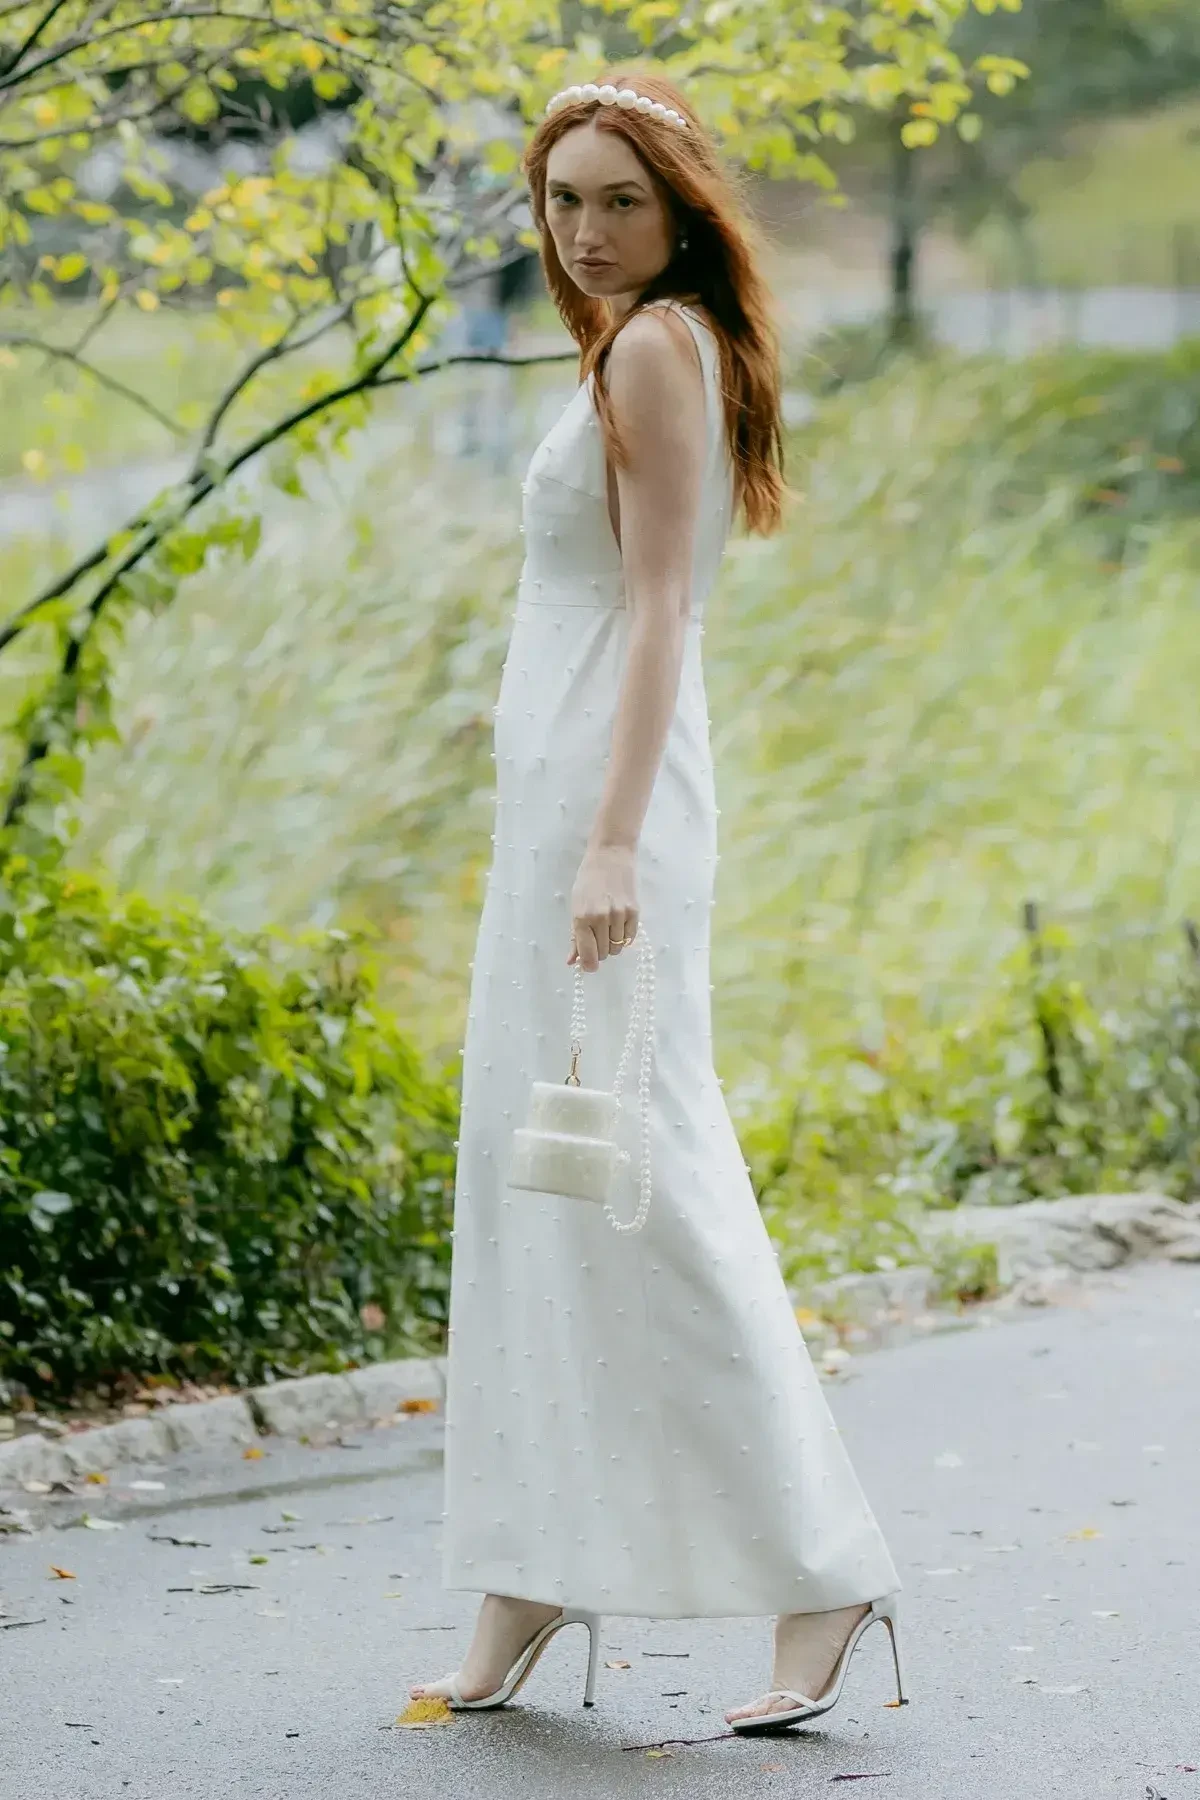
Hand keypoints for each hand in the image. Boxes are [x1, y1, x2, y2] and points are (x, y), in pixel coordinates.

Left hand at [567, 843, 638, 971]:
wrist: (611, 855)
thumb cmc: (588, 879)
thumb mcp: (576, 905)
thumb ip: (575, 935)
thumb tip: (572, 961)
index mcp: (582, 917)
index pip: (588, 954)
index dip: (589, 965)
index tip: (589, 966)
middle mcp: (601, 919)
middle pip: (604, 953)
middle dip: (599, 951)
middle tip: (596, 937)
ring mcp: (619, 915)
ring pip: (617, 947)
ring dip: (612, 943)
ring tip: (608, 927)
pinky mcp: (634, 912)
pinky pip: (630, 938)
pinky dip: (624, 937)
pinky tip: (619, 924)